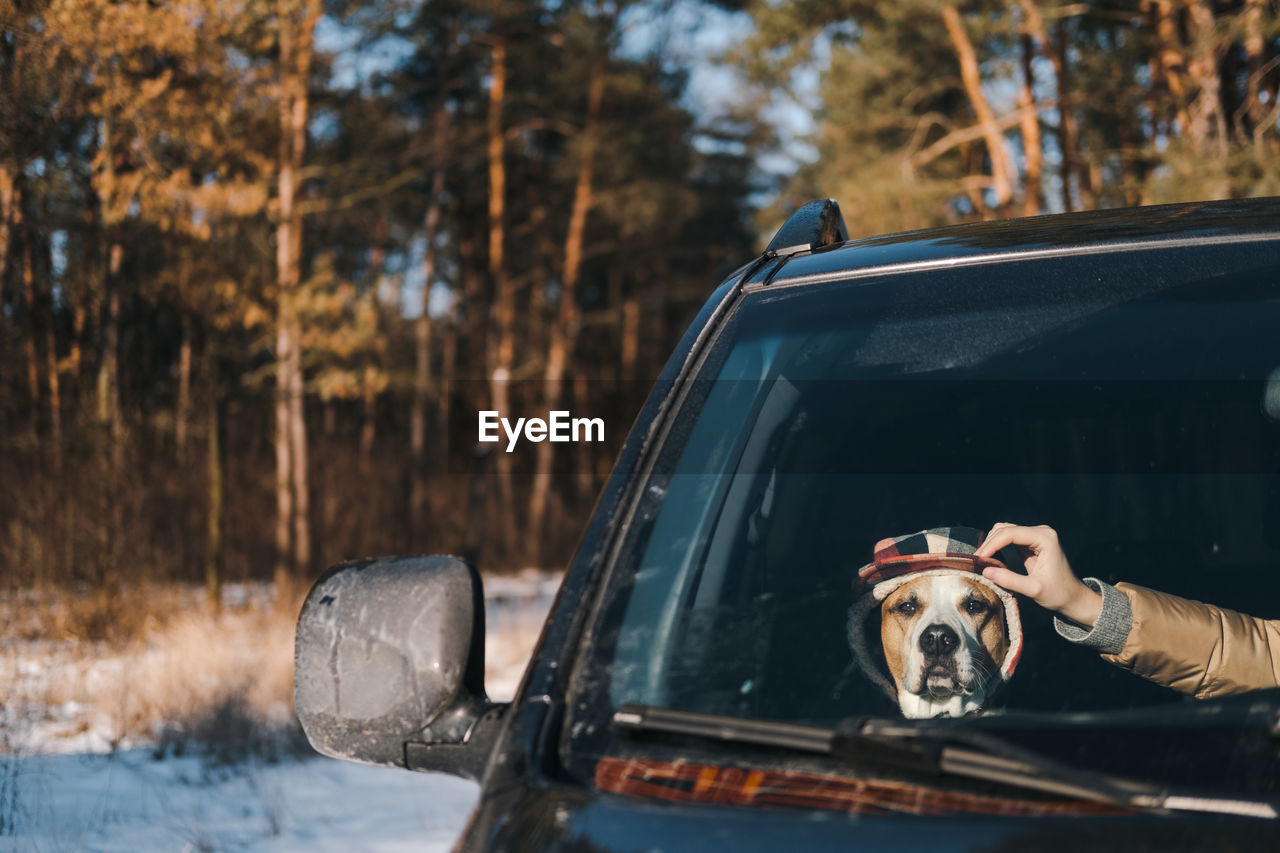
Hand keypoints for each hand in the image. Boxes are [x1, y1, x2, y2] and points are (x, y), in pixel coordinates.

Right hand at [975, 523, 1101, 626]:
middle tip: (977, 561)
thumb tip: (985, 571)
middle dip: (989, 544)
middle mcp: (1040, 532)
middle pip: (1005, 529)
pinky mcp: (1031, 543)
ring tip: (982, 560)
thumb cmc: (1059, 593)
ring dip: (991, 544)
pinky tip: (991, 559)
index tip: (979, 559)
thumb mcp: (1034, 589)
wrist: (1073, 598)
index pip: (1010, 534)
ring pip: (1004, 531)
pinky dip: (997, 547)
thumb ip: (1010, 580)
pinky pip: (1008, 539)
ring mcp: (1035, 536)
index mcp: (1045, 538)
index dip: (991, 545)